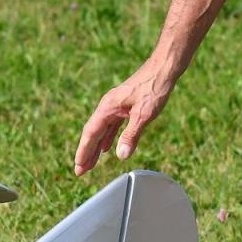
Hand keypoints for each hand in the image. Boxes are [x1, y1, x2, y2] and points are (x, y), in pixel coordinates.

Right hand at [73, 59, 177, 175]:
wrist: (163, 70)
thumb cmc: (153, 88)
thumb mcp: (144, 114)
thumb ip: (131, 135)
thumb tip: (121, 155)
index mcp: (108, 108)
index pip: (91, 133)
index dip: (84, 151)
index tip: (79, 167)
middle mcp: (108, 107)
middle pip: (92, 133)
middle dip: (86, 152)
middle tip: (80, 171)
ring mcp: (115, 107)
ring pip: (101, 131)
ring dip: (95, 148)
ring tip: (90, 163)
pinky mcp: (123, 107)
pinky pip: (110, 127)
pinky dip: (106, 139)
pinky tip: (106, 148)